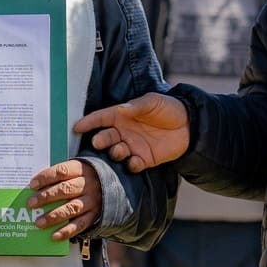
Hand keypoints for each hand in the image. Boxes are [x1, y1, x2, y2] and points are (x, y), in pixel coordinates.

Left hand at [28, 159, 101, 241]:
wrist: (111, 184)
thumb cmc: (82, 178)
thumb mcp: (75, 171)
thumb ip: (58, 177)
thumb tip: (35, 188)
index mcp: (80, 169)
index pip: (62, 171)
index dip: (46, 178)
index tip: (32, 185)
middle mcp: (87, 185)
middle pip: (65, 190)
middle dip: (46, 197)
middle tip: (31, 204)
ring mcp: (92, 201)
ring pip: (71, 208)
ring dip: (53, 216)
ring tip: (39, 222)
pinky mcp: (95, 215)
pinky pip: (80, 225)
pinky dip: (67, 231)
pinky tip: (54, 236)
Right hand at [74, 93, 189, 172]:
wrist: (190, 125)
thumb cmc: (169, 108)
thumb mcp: (153, 101)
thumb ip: (136, 106)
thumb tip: (121, 110)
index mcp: (122, 116)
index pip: (101, 118)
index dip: (88, 122)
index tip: (76, 127)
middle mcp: (124, 132)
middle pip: (105, 138)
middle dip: (100, 141)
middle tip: (99, 142)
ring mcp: (133, 146)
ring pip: (116, 153)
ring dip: (115, 153)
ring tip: (120, 150)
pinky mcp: (144, 159)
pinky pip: (132, 165)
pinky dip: (132, 164)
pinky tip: (136, 161)